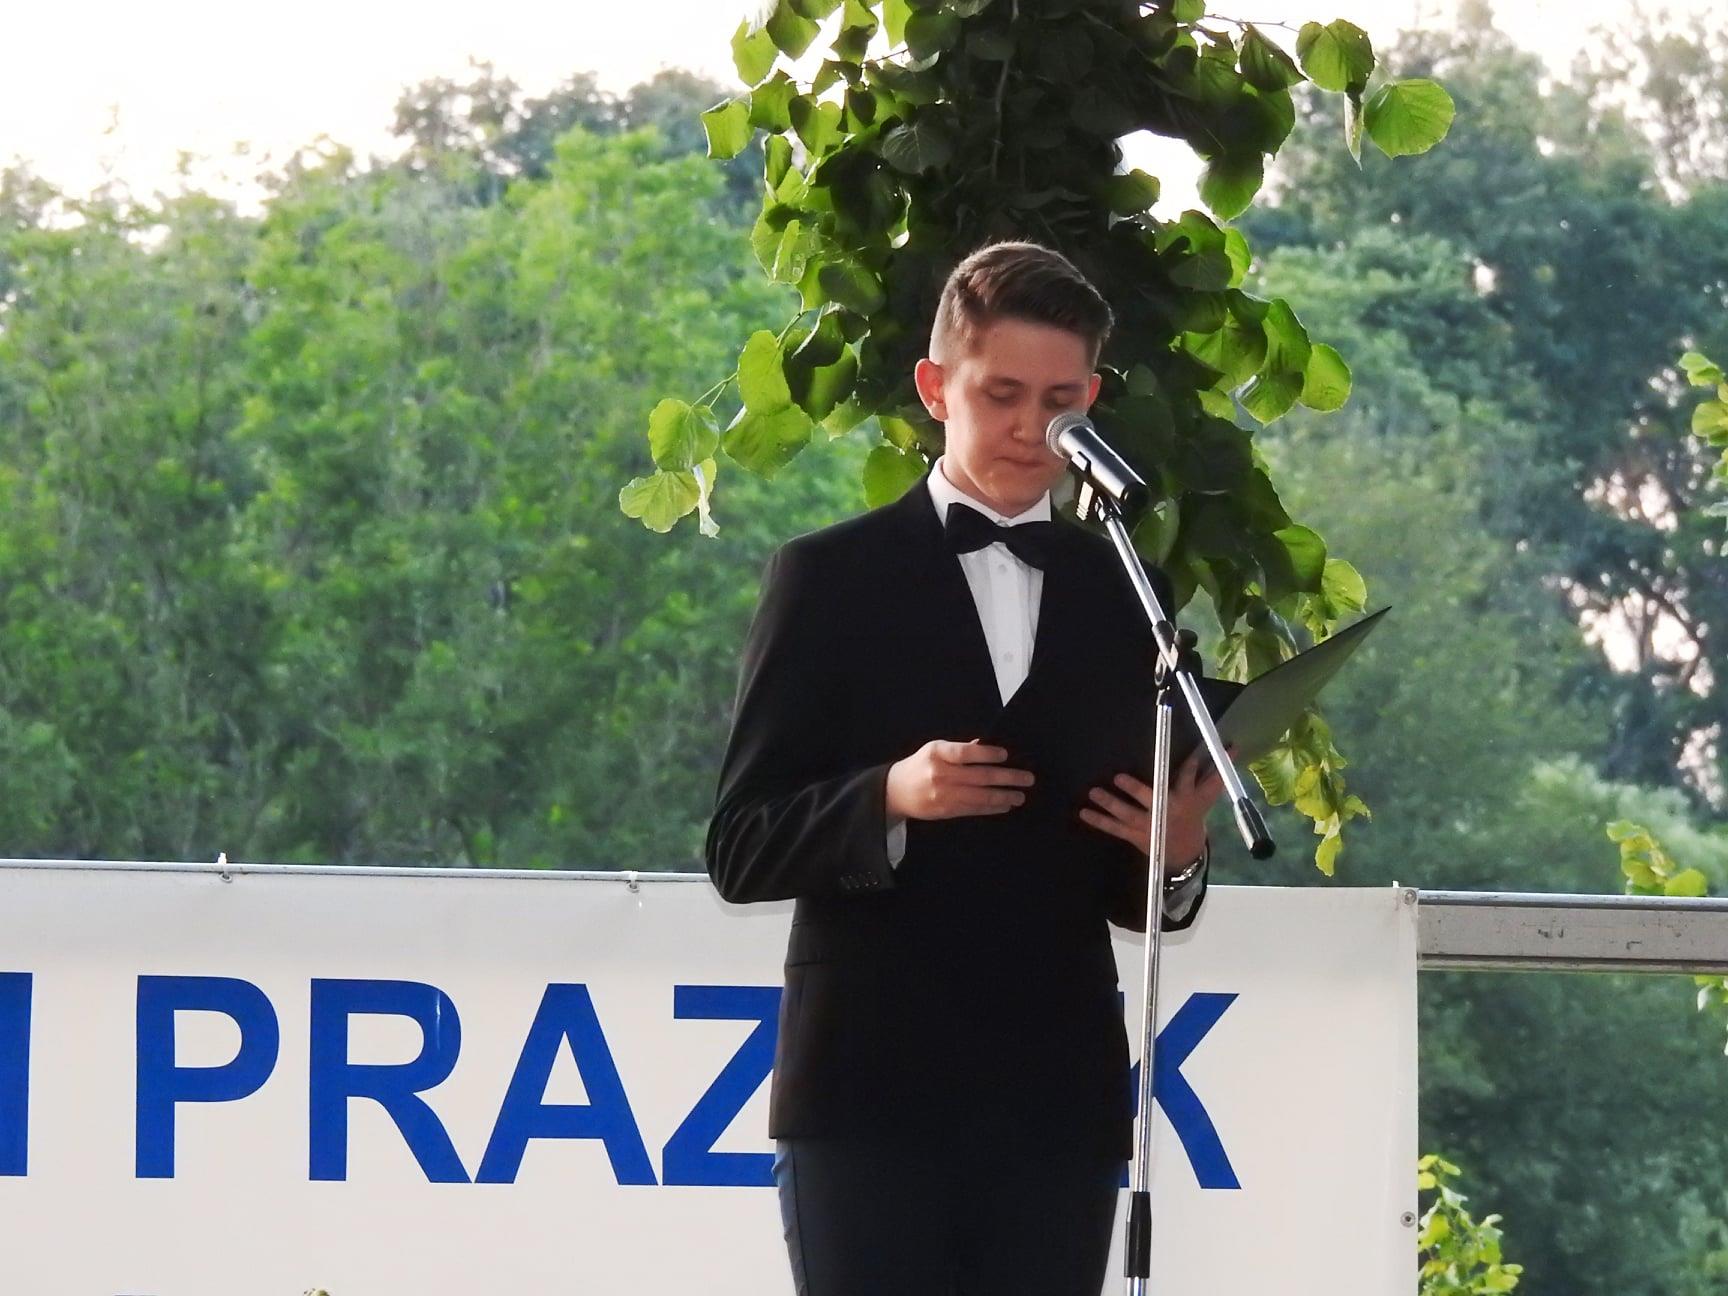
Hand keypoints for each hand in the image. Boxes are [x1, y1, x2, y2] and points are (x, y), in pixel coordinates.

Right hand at [886, 738, 1034, 821]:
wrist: (896, 791)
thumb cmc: (920, 765)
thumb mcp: (936, 750)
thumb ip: (960, 749)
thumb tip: (987, 746)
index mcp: (937, 753)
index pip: (965, 753)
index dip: (987, 754)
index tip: (1006, 755)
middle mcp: (940, 774)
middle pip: (979, 776)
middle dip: (1007, 778)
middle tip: (1027, 779)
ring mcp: (943, 794)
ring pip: (980, 796)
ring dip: (1003, 796)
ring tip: (1020, 796)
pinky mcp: (946, 810)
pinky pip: (974, 809)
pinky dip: (991, 807)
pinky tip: (1005, 805)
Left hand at [1078, 744, 1233, 862]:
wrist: (1185, 854)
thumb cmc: (1193, 816)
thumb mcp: (1206, 796)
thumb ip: (1216, 771)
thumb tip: (1234, 746)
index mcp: (1186, 800)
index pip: (1188, 778)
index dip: (1189, 765)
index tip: (1184, 753)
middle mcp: (1167, 812)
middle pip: (1152, 800)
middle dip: (1136, 790)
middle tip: (1119, 777)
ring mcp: (1149, 825)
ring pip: (1128, 813)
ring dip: (1110, 802)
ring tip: (1094, 791)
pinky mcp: (1135, 835)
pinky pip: (1114, 828)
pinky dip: (1098, 820)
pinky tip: (1083, 811)